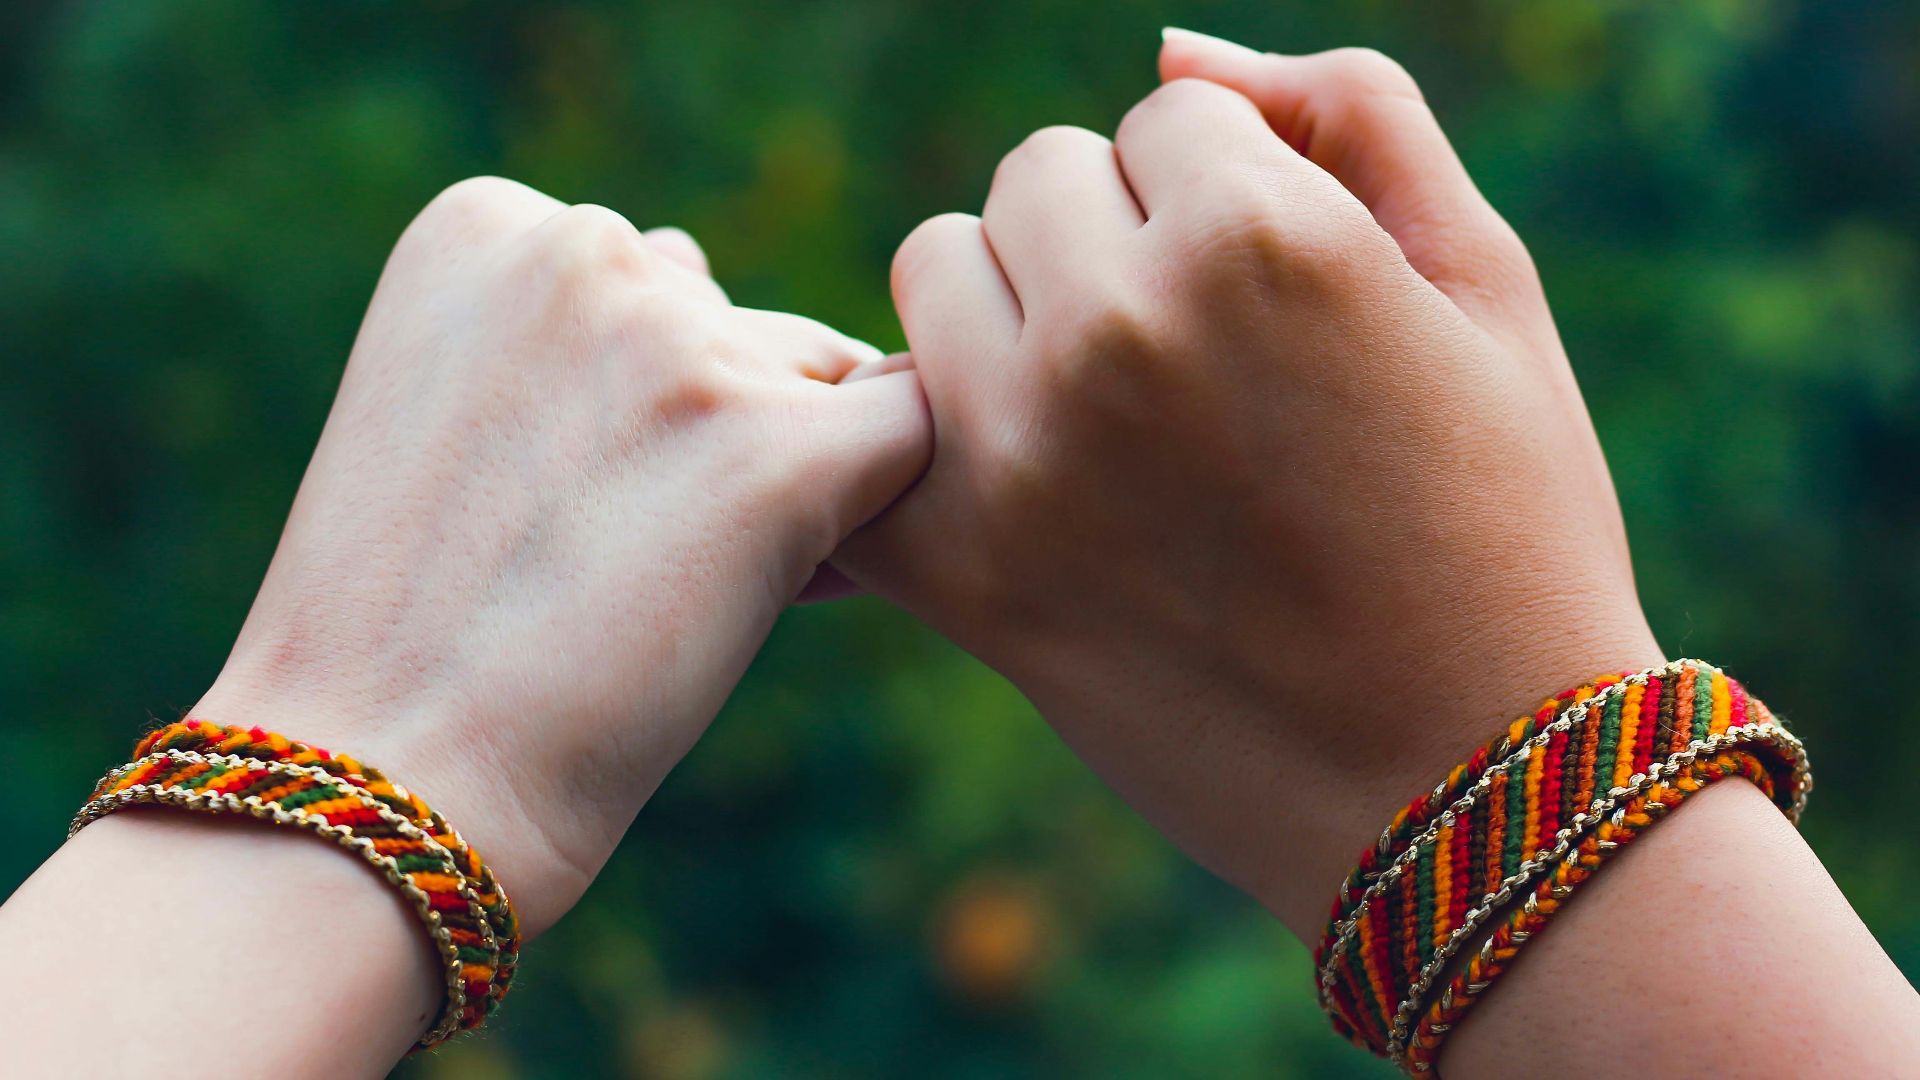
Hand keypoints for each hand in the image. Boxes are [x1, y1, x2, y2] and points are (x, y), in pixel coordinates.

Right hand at [192, 177, 930, 935]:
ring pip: (823, 385)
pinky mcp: (777, 450)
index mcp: (489, 224)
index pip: (660, 279)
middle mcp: (585, 247)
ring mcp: (684, 345)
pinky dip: (876, 510)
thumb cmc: (407, 634)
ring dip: (797, 480)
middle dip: (734, 435)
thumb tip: (748, 322)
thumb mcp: (457, 420)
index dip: (661, 399)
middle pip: (744, 330)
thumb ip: (585, 346)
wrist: (381, 778)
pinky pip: (909, 434)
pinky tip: (802, 584)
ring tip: (689, 599)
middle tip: (641, 569)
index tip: (583, 503)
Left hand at [836, 32, 1661, 934]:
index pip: (1164, 114)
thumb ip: (1349, 111)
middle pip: (1037, 179)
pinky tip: (1014, 480)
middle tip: (1201, 366)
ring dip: (1014, 313)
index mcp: (1252, 238)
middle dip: (1113, 239)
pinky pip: (876, 424)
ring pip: (938, 271)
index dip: (1231, 200)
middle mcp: (1111, 329)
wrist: (1461, 782)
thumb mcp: (1486, 282)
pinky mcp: (956, 568)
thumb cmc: (1501, 523)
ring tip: (1115, 418)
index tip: (1282, 309)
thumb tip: (1173, 44)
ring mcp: (1015, 453)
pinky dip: (929, 433)